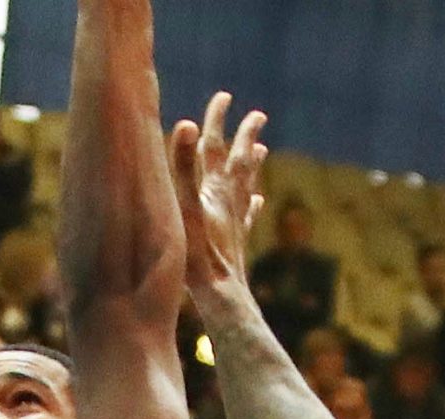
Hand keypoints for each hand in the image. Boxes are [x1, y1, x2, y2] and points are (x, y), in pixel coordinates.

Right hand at [168, 92, 268, 309]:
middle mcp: (229, 202)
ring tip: (261, 150)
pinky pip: (248, 217)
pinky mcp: (237, 243)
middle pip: (240, 161)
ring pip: (247, 186)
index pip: (216, 145)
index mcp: (214, 189)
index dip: (219, 119)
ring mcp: (236, 222)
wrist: (221, 297)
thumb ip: (182, 166)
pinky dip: (253, 204)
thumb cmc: (198, 255)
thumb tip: (187, 124)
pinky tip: (258, 202)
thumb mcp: (183, 205)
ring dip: (252, 166)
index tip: (225, 96)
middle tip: (259, 115)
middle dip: (246, 136)